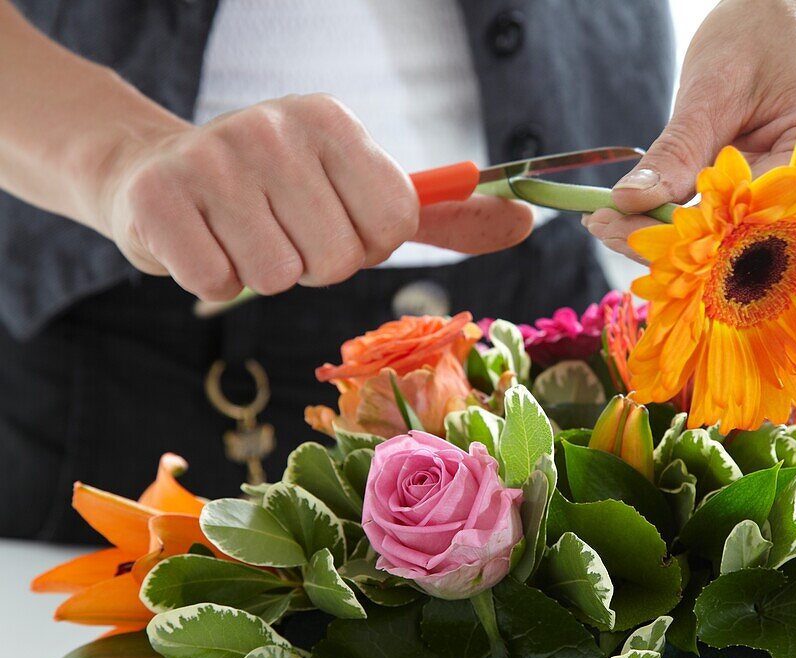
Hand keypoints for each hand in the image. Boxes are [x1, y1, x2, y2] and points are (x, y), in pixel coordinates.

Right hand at [98, 94, 532, 300]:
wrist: (156, 174)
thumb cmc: (280, 194)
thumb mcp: (362, 192)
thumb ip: (445, 216)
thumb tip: (527, 224)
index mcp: (333, 123)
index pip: (392, 226)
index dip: (363, 243)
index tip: (331, 218)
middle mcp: (275, 128)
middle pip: (337, 259)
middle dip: (312, 262)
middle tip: (280, 228)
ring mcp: (212, 158)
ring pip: (278, 275)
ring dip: (262, 272)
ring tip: (239, 232)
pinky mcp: (158, 199)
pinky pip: (218, 284)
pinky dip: (213, 280)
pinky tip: (202, 241)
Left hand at [586, 0, 795, 262]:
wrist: (793, 11)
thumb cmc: (766, 31)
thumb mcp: (715, 87)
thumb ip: (679, 151)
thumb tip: (628, 203)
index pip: (751, 223)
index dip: (682, 236)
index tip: (617, 225)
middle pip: (743, 248)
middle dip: (670, 245)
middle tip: (603, 226)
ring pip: (733, 248)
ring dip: (672, 242)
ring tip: (610, 222)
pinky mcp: (784, 206)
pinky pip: (734, 232)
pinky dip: (687, 228)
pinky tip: (639, 216)